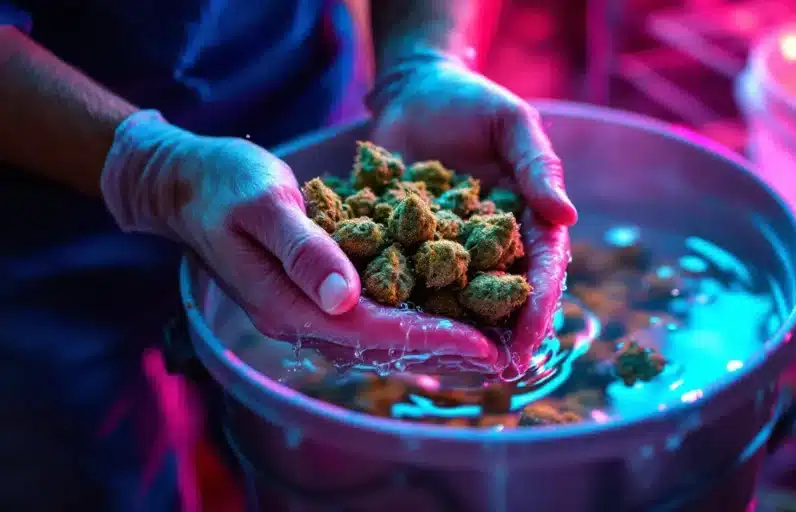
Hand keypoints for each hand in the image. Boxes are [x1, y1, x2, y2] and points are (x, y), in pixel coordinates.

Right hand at [101, 111, 499, 373]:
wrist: (188, 185)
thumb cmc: (224, 184)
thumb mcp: (264, 203)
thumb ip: (303, 249)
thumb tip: (344, 297)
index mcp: (289, 305)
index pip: (373, 331)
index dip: (431, 337)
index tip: (481, 342)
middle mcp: (302, 321)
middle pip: (386, 347)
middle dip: (446, 351)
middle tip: (505, 353)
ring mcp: (309, 313)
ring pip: (384, 339)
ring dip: (437, 345)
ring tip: (491, 345)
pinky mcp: (318, 297)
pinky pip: (376, 319)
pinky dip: (416, 321)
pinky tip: (452, 317)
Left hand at [370, 57, 575, 377]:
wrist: (411, 92)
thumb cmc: (471, 102)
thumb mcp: (512, 124)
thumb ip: (537, 167)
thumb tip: (567, 216)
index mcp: (525, 220)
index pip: (540, 269)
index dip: (538, 305)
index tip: (531, 337)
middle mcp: (490, 244)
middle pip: (503, 297)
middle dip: (504, 335)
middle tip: (500, 371)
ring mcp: (448, 250)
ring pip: (459, 301)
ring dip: (460, 335)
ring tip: (454, 368)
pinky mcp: (407, 248)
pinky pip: (411, 284)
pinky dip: (410, 310)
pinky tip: (400, 337)